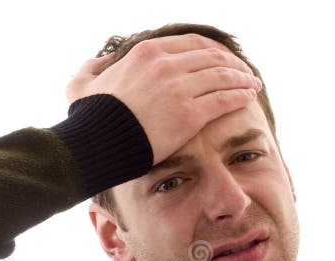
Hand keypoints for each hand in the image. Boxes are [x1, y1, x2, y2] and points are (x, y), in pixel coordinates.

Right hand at [66, 34, 261, 164]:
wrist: (98, 144)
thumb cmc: (90, 119)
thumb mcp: (82, 84)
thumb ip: (92, 67)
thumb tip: (102, 61)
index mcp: (147, 53)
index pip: (192, 43)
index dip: (213, 50)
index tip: (223, 59)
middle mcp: (166, 65)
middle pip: (212, 57)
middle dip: (233, 64)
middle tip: (245, 73)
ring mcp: (179, 88)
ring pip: (223, 76)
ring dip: (242, 79)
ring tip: (253, 85)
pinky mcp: (189, 114)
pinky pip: (224, 99)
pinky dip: (240, 95)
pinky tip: (249, 98)